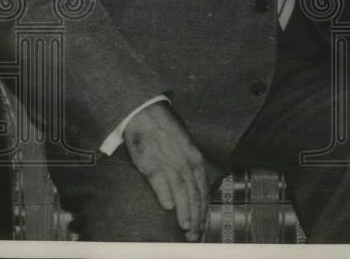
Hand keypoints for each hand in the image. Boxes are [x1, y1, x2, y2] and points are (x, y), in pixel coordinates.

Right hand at [123, 101, 207, 241]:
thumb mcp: (185, 148)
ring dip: (184, 211)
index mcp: (195, 159)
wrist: (146, 114)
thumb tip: (192, 191)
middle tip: (195, 235)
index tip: (203, 225)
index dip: (203, 209)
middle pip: (194, 193)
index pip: (202, 189)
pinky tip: (169, 207)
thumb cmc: (165, 131)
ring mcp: (169, 163)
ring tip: (185, 227)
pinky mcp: (151, 163)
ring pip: (181, 190)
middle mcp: (185, 162)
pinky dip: (165, 194)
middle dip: (196, 216)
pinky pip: (160, 181)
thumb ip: (189, 169)